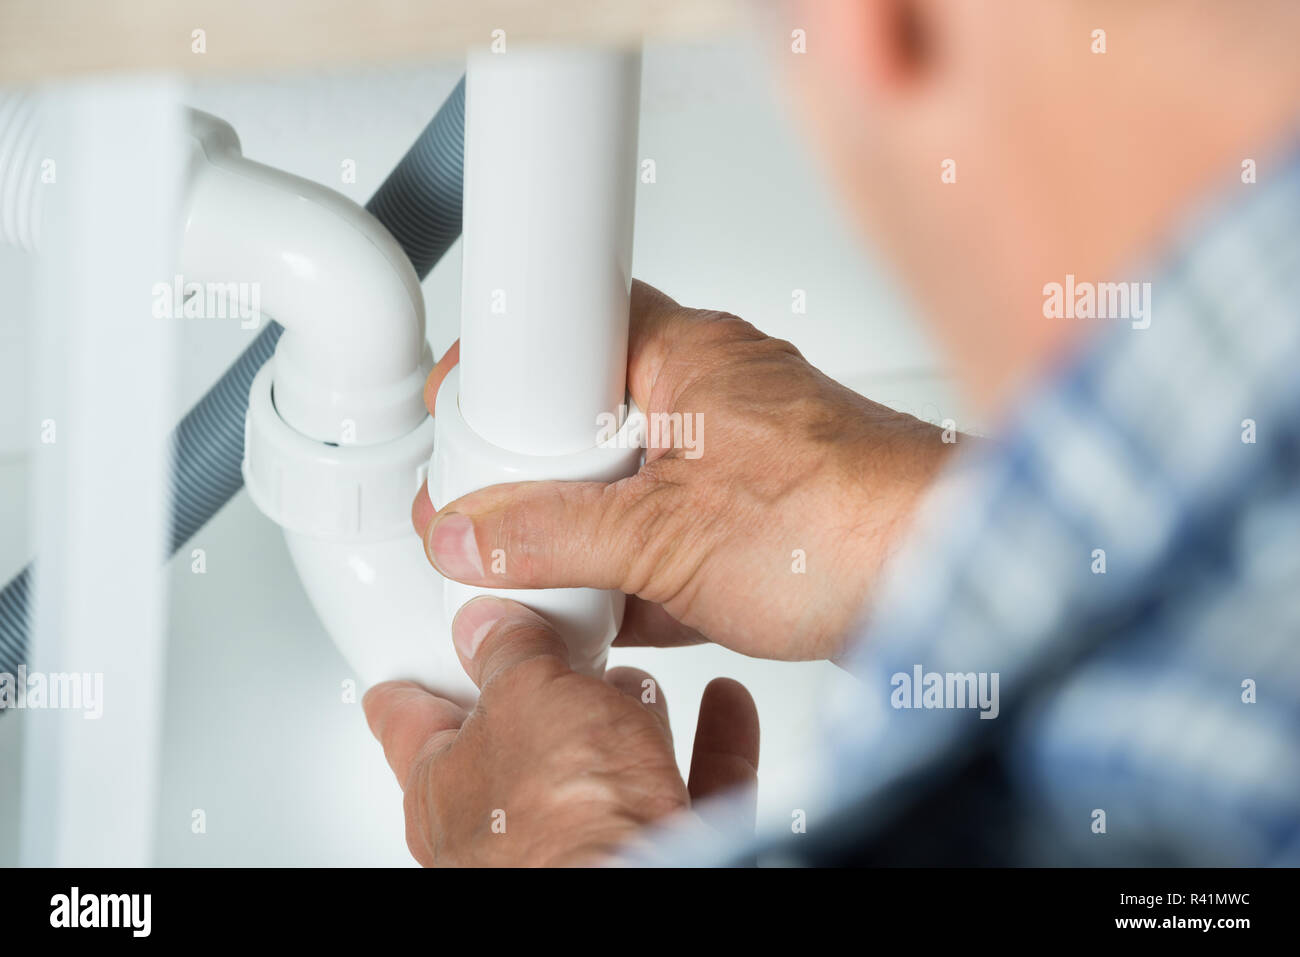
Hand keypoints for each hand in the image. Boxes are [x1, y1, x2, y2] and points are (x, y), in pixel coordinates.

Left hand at [363, 596, 758, 866]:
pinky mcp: (656, 848)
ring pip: (603, 770)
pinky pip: (684, 785)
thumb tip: (494, 625)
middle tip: (552, 647)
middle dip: (540, 694)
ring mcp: (583, 842)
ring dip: (626, 718)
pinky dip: (707, 741)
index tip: (399, 673)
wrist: (649, 879)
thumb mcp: (525, 692)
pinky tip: (724, 703)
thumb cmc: (564, 814)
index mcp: (444, 791)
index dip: (403, 692)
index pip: (406, 727)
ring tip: (638, 676)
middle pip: (517, 746)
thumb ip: (509, 650)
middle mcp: (506, 830)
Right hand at [412, 281, 953, 661]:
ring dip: (594, 528)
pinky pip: (677, 533)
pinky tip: (615, 609)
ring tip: (552, 568)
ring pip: (635, 481)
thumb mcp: (663, 537)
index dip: (508, 364)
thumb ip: (553, 534)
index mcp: (687, 355)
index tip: (461, 407)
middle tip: (499, 506)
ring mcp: (743, 459)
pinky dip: (641, 570)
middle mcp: (717, 393)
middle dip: (543, 468)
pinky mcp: (765, 521)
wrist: (959, 586)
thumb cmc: (850, 522)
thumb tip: (475, 532)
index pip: (569, 321)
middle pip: (593, 414)